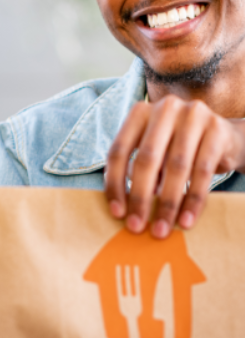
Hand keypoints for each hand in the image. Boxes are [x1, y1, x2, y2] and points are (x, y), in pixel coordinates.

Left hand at [106, 96, 244, 237]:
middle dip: (140, 197)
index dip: (114, 184)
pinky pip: (202, 171)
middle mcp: (165, 108)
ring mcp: (193, 115)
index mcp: (139, 112)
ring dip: (167, 204)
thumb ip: (135, 171)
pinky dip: (193, 200)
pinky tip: (185, 220)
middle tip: (136, 226)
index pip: (118, 151)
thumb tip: (121, 209)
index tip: (117, 213)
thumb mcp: (153, 153)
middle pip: (146, 159)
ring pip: (176, 167)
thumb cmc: (176, 149)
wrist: (223, 137)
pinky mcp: (217, 130)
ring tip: (161, 229)